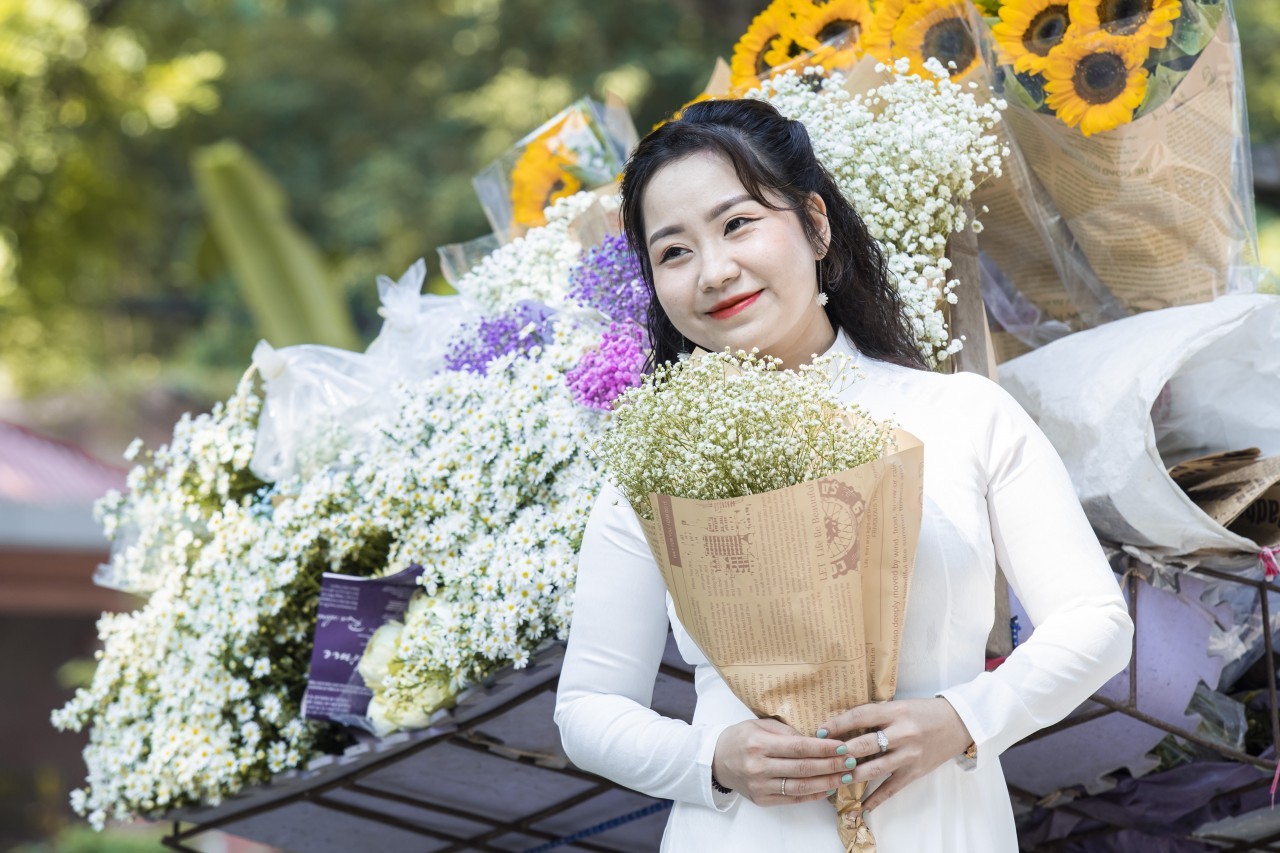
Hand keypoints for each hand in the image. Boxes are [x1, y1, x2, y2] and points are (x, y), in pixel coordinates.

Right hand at [711, 718, 852, 806]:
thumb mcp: (759, 725)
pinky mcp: (762, 799)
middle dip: (831, 765)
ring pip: (800, 786)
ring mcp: (760, 786)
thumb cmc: (741, 738)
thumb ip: (786, 732)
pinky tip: (827, 788)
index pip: (798, 747)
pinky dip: (813, 794)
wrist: (717, 760)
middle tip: (851, 761)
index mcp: (758, 744)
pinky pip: (792, 798)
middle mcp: (759, 767)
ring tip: (845, 776)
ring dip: (827, 782)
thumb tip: (815, 739)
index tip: (843, 746)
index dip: (823, 748)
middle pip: (803, 768)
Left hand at [818, 698, 972, 811]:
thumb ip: (875, 715)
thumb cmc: (922, 712)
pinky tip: (860, 806)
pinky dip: (875, 799)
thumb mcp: (898, 706)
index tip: (820, 732)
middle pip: (864, 745)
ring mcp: (909, 755)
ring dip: (852, 776)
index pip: (860, 717)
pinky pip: (891, 788)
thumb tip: (842, 725)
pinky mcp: (915, 772)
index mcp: (895, 712)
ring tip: (833, 780)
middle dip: (841, 753)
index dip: (838, 724)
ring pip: (875, 769)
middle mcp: (902, 733)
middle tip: (822, 758)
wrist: (958, 723)